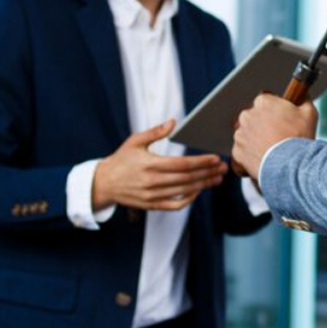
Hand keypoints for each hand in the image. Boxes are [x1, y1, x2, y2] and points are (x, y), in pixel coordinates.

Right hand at [92, 119, 227, 211]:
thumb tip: (173, 121)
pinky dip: (188, 200)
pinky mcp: (151, 205)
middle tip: (223, 169)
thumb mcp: (135, 141)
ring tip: (217, 179)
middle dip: (208, 173)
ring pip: (183, 192)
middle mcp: (152, 182)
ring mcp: (152, 196)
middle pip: (187, 179)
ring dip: (203, 186)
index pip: (182, 164)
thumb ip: (155, 132)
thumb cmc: (121, 159)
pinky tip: (198, 192)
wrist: (103, 183)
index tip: (215, 159)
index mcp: (150, 165)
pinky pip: (174, 205)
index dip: (201, 162)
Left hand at [232, 94, 317, 180]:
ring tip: (272, 149)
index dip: (275, 110)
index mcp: (263, 102)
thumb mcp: (309, 114)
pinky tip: (265, 158)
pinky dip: (251, 154)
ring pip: (248, 134)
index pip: (266, 101)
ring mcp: (240, 134)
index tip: (282, 119)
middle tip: (277, 135)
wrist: (290, 166)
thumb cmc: (298, 138)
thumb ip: (304, 100)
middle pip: (254, 117)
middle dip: (263, 124)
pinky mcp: (237, 152)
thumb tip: (304, 96)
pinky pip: (243, 151)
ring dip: (256, 139)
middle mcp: (247, 115)